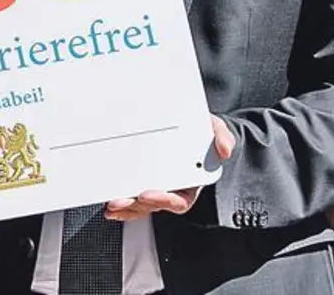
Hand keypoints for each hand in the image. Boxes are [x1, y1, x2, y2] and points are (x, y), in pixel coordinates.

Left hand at [104, 116, 235, 219]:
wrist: (195, 127)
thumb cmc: (204, 133)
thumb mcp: (216, 129)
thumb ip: (222, 137)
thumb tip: (224, 149)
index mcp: (192, 183)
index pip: (179, 200)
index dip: (164, 200)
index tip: (148, 193)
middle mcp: (174, 189)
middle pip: (155, 205)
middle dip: (136, 206)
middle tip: (120, 201)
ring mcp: (159, 186)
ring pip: (141, 205)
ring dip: (126, 207)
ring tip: (111, 204)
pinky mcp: (145, 179)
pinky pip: (133, 195)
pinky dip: (122, 200)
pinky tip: (109, 201)